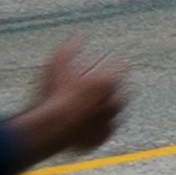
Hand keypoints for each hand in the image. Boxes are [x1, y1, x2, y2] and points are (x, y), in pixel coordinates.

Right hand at [4, 39, 129, 162]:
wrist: (50, 127)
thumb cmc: (53, 94)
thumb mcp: (57, 64)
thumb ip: (70, 48)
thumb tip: (79, 35)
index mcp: (110, 81)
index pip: (123, 66)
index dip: (115, 64)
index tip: (110, 63)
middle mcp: (116, 101)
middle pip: (125, 91)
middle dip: (115, 88)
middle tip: (103, 88)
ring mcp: (110, 122)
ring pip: (116, 114)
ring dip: (107, 109)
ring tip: (95, 107)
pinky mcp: (101, 139)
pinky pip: (103, 133)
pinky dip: (97, 129)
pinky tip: (87, 126)